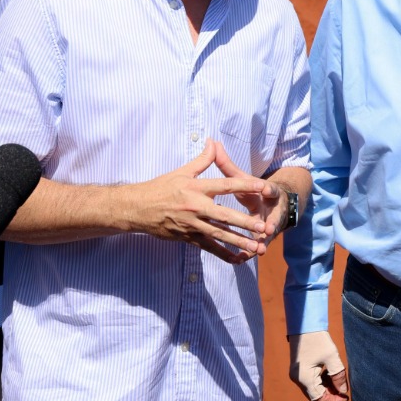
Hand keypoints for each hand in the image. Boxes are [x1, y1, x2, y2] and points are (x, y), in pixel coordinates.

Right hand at [126, 139, 277, 263]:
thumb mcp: (182, 171)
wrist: (138, 208)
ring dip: (238, 241)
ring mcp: (192, 225)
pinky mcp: (188, 238)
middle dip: (245, 222)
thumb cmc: (161, 187)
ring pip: (219, 235)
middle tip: (262, 227)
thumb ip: (202, 159)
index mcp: (197, 188)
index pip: (226, 186)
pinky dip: (223, 254)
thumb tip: (213, 141)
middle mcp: (196, 207)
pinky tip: (238, 259)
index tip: (262, 186)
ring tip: (256, 246)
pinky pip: (209, 247)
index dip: (245, 185)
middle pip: (225, 215)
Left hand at [211, 139, 281, 249]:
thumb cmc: (256, 190)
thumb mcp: (243, 177)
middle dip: (270, 222)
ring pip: (265, 235)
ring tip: (258, 250)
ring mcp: (268, 225)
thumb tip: (212, 142)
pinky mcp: (262, 238)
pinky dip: (249, 254)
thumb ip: (227, 164)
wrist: (277, 206)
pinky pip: (255, 247)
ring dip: (262, 242)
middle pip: (271, 216)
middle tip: (267, 228)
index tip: (268, 190)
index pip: (270, 189)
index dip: (269, 189)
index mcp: (268, 192)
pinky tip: (240, 260)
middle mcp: (271, 209)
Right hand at [288, 330, 349, 400]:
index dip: (333, 400)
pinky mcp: (300, 369)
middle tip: (344, 388)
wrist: (304, 323)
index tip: (345, 397)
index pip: (319, 398)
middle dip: (331, 393)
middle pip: (316, 395)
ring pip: (314, 389)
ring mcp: (297, 374)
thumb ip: (338, 375)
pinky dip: (321, 380)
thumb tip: (343, 391)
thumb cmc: (317, 338)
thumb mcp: (331, 356)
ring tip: (338, 378)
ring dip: (327, 387)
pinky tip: (329, 372)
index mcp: (304, 378)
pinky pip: (311, 381)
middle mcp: (298, 379)